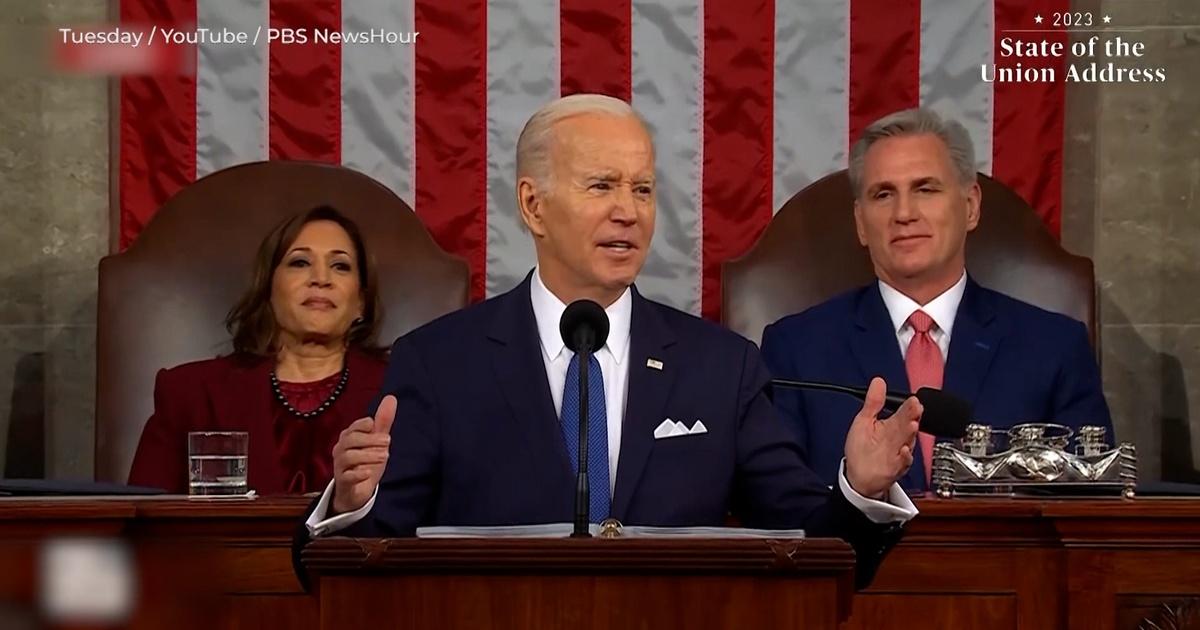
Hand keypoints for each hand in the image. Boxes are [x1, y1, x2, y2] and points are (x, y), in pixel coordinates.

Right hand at [330, 395, 395, 513]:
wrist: (355, 492)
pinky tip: (369, 473)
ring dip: (367, 455)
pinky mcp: (342, 482)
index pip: (353, 427)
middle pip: (350, 440)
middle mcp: (341, 450)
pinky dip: (358, 473)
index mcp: (348, 437)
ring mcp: (340, 466)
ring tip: (384, 456)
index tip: (376, 427)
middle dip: (370, 439)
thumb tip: (391, 397)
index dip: (365, 425)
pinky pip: (347, 476)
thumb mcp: (377, 442)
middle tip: (388, 442)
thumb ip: (383, 422)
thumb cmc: (365, 462)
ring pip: (348, 457)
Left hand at [844, 377, 920, 498]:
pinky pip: (903, 462)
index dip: (909, 406)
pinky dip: (904, 457)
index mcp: (891, 425)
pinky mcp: (895, 468)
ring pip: (907, 441)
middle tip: (916, 408)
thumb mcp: (864, 421)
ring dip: (910, 434)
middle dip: (912, 417)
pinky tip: (903, 450)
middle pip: (907, 425)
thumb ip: (873, 402)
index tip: (914, 400)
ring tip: (912, 425)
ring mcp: (898, 453)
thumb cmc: (862, 448)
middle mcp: (897, 438)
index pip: (903, 413)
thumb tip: (878, 381)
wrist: (858, 476)